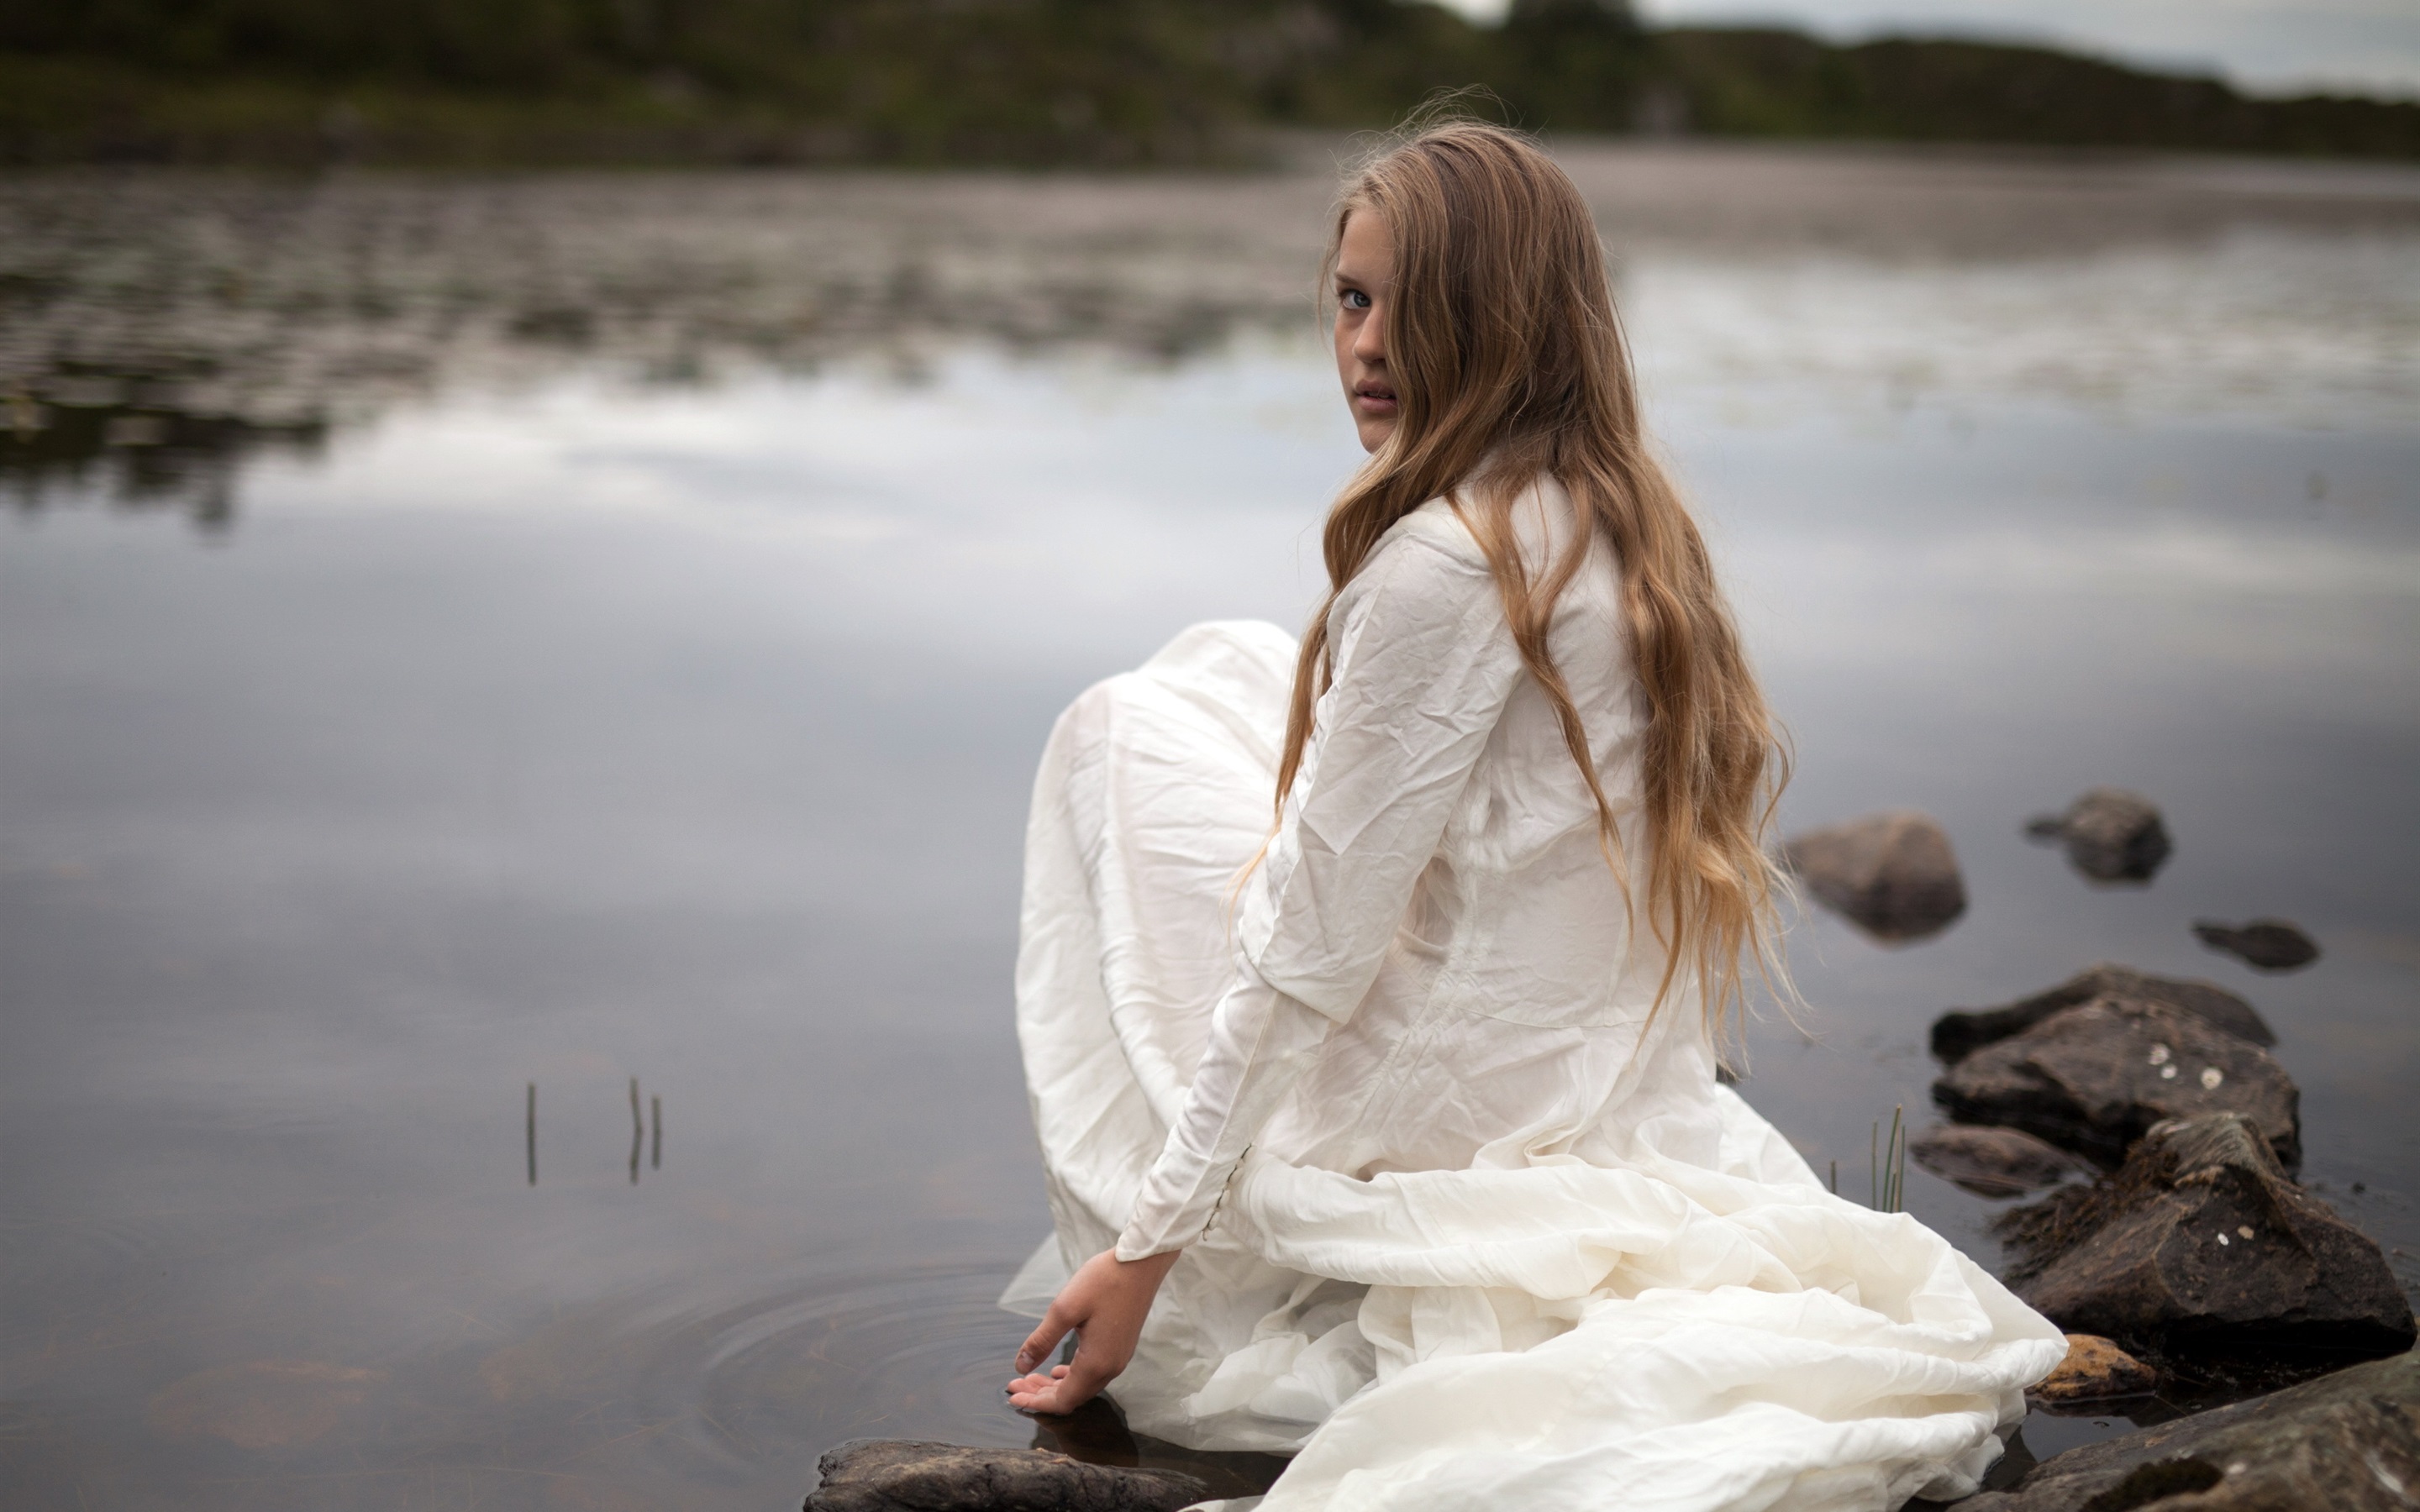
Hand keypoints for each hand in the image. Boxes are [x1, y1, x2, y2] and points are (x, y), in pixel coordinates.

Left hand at [1006, 1247, 1179, 1414]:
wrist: (1142, 1263)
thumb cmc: (1104, 1281)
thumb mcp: (1064, 1309)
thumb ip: (1042, 1341)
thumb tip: (1021, 1366)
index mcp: (1096, 1363)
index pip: (1063, 1401)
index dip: (1036, 1403)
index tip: (1013, 1396)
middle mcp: (1110, 1367)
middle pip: (1072, 1397)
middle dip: (1042, 1394)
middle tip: (1016, 1384)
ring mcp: (1118, 1358)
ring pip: (1082, 1386)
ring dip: (1055, 1385)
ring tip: (1031, 1376)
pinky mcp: (1120, 1347)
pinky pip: (1092, 1373)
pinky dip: (1071, 1375)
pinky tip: (1059, 1368)